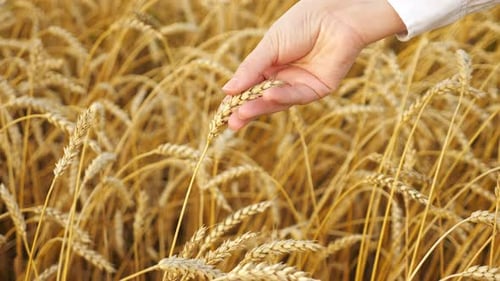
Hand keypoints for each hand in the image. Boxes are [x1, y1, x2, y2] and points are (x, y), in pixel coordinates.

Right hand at [222, 0, 405, 129]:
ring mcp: (300, 85)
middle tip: (232, 123)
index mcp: (270, 67)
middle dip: (247, 111)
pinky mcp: (318, 89)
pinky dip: (282, 96)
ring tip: (243, 113)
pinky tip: (268, 95)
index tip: (222, 114)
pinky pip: (297, 96)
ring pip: (278, 102)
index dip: (236, 101)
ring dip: (260, 107)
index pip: (249, 88)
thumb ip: (250, 69)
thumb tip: (226, 90)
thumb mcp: (270, 46)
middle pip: (262, 99)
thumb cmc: (301, 24)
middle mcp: (284, 79)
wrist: (335, 15)